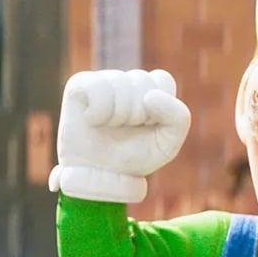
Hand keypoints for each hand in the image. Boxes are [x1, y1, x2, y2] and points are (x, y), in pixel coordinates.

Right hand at [48, 69, 190, 202]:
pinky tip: (93, 120)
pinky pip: (97, 86)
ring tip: (109, 126)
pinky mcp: (79, 84)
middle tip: (125, 129)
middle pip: (141, 80)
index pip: (162, 80)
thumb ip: (178, 118)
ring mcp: (102, 80)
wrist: (100, 176)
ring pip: (119, 82)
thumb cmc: (133, 158)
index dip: (158, 108)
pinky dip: (98, 111)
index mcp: (149, 90)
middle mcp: (126, 81)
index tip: (148, 126)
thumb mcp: (168, 144)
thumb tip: (150, 96)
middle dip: (136, 113)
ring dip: (117, 114)